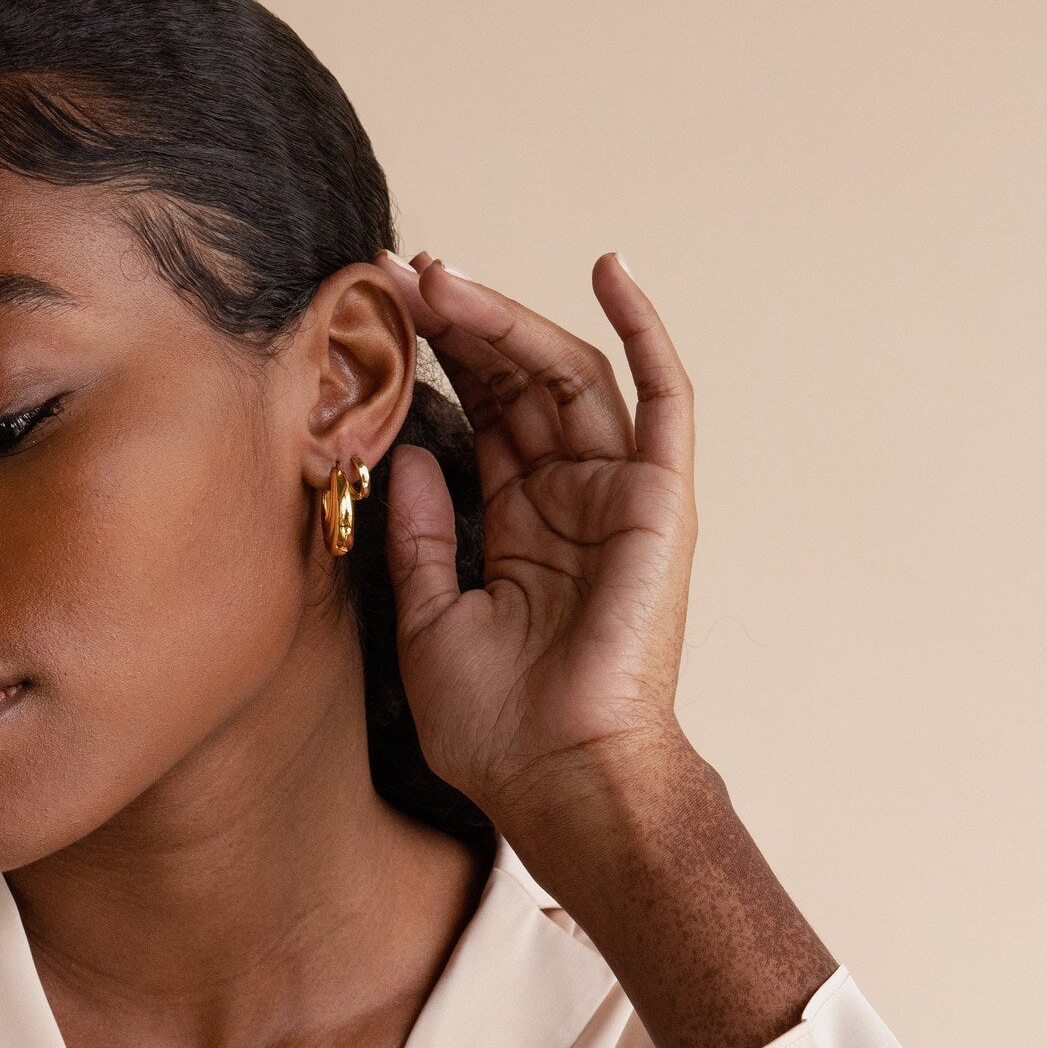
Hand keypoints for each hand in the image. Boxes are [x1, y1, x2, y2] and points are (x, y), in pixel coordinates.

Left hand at [372, 249, 698, 822]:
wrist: (556, 777)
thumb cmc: (496, 723)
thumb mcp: (427, 619)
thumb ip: (419, 536)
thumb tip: (406, 452)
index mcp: (518, 523)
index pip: (482, 414)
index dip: (437, 358)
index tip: (381, 308)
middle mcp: (569, 498)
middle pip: (519, 381)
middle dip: (462, 324)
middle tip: (401, 274)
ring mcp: (617, 495)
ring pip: (569, 375)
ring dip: (509, 319)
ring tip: (443, 277)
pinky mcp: (659, 500)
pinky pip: (665, 401)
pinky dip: (645, 332)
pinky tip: (610, 270)